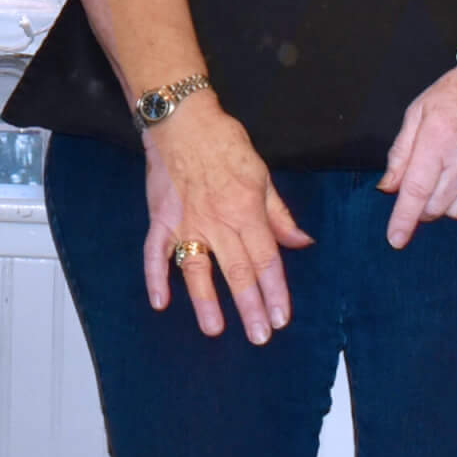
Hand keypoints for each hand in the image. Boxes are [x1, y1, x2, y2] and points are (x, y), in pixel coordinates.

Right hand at [143, 100, 311, 343]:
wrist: (182, 119)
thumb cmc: (225, 142)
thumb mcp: (261, 174)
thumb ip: (279, 214)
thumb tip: (301, 243)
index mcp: (246, 210)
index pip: (266, 259)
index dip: (276, 291)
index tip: (281, 318)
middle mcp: (217, 221)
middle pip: (237, 271)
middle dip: (250, 307)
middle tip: (259, 337)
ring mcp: (186, 222)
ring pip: (198, 268)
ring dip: (206, 301)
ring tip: (215, 330)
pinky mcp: (160, 218)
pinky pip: (155, 252)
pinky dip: (155, 276)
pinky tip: (160, 302)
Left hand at [379, 64, 456, 245]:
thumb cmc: (450, 97)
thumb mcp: (417, 113)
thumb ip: (400, 152)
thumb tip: (387, 187)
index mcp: (437, 141)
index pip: (416, 190)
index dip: (404, 218)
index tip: (395, 239)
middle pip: (434, 207)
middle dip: (420, 205)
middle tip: (420, 183)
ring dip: (444, 203)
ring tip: (444, 176)